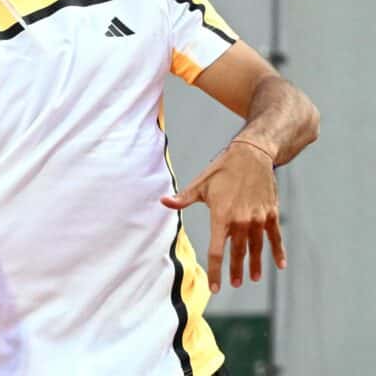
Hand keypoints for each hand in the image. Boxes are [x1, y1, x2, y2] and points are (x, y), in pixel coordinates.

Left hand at [160, 141, 285, 292]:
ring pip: (256, 247)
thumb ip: (182, 198)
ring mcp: (258, 218)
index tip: (215, 287)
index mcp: (221, 216)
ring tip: (254, 278)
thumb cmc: (222, 171)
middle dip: (236, 270)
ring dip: (256, 264)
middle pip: (238, 252)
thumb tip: (163, 201)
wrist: (251, 156)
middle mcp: (241, 221)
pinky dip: (278, 251)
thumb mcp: (200, 184)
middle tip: (235, 284)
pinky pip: (275, 237)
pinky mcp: (270, 214)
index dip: (215, 271)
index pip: (217, 251)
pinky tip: (279, 264)